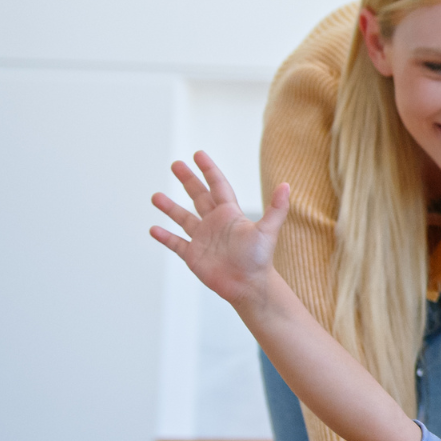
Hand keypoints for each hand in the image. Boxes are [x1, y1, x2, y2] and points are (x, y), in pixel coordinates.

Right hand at [149, 151, 290, 311]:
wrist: (249, 286)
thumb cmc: (260, 259)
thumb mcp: (268, 230)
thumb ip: (277, 208)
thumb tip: (286, 185)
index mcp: (230, 214)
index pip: (218, 186)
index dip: (208, 169)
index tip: (198, 154)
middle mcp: (215, 223)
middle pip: (198, 196)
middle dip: (188, 180)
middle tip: (176, 164)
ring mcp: (203, 239)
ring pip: (183, 218)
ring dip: (170, 207)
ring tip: (156, 196)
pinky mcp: (194, 255)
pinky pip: (176, 243)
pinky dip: (165, 237)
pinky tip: (153, 229)